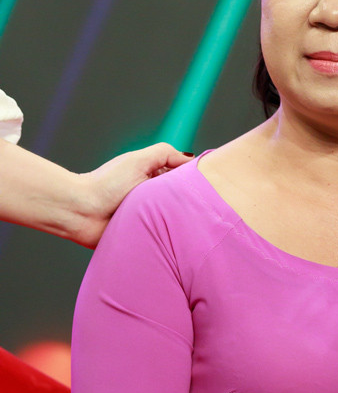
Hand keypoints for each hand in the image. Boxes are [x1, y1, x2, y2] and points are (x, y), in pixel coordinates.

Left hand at [74, 144, 193, 245]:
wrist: (80, 213)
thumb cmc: (105, 185)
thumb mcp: (137, 161)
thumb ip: (165, 153)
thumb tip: (190, 159)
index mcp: (151, 179)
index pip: (181, 180)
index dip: (192, 182)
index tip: (202, 186)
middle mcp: (151, 198)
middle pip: (180, 201)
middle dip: (187, 204)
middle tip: (194, 208)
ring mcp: (147, 218)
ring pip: (173, 222)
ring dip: (176, 223)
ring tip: (178, 223)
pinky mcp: (142, 236)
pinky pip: (161, 239)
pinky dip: (166, 239)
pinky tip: (171, 237)